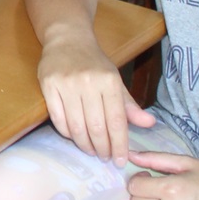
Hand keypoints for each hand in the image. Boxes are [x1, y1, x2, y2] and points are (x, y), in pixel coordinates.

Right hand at [37, 29, 154, 164]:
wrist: (67, 38)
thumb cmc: (94, 62)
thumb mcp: (115, 79)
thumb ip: (129, 104)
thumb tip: (149, 124)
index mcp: (109, 81)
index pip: (116, 121)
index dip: (119, 144)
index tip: (120, 161)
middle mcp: (88, 82)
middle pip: (96, 127)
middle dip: (102, 148)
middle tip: (104, 158)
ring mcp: (66, 84)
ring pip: (76, 126)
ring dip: (84, 144)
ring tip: (90, 151)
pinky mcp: (48, 85)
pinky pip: (58, 119)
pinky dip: (67, 133)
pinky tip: (74, 137)